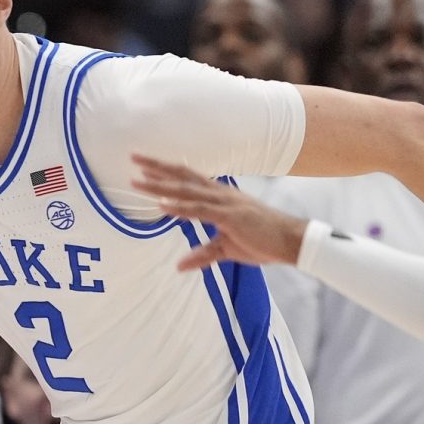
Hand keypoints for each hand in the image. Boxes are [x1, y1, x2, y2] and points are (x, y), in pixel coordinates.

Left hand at [131, 155, 309, 271]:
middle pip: (183, 176)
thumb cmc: (262, 241)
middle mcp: (219, 194)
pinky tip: (162, 204)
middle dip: (156, 167)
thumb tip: (180, 266)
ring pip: (186, 191)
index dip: (165, 171)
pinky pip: (200, 210)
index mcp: (219, 196)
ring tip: (137, 181)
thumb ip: (202, 255)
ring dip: (160, 186)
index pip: (187, 179)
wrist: (291, 242)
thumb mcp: (227, 249)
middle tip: (133, 157)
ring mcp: (224, 204)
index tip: (143, 166)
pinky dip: (180, 207)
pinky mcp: (230, 217)